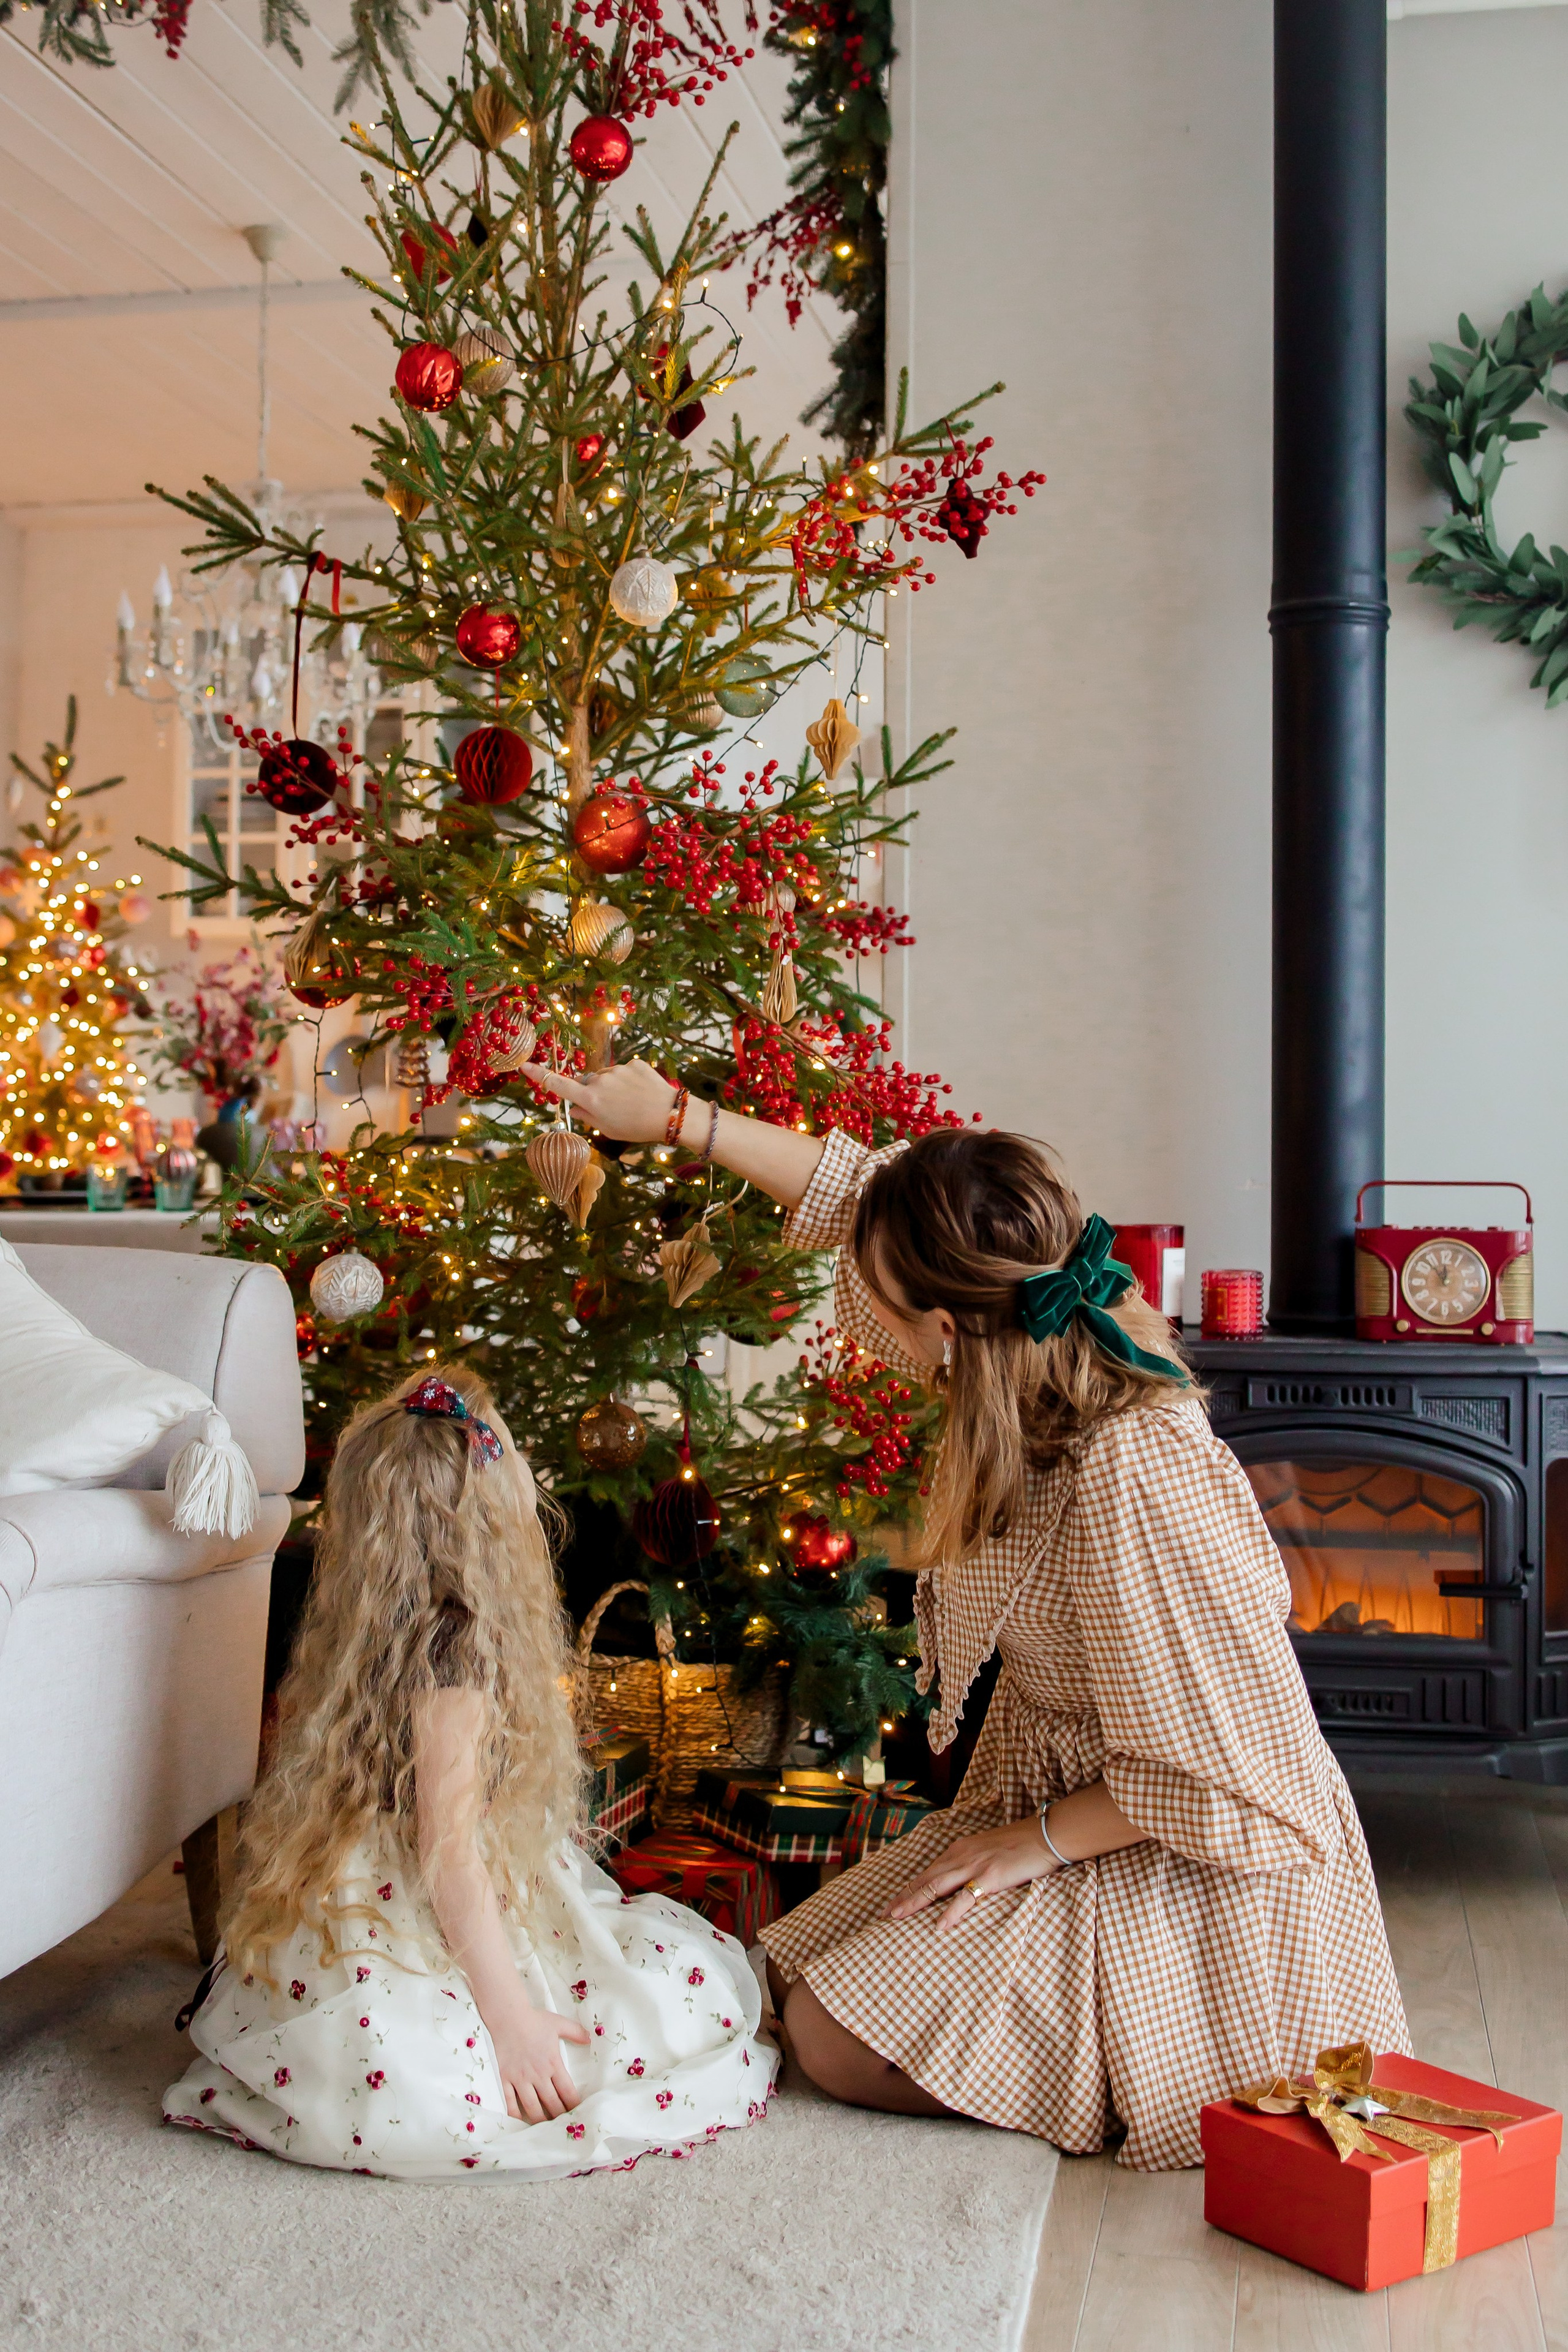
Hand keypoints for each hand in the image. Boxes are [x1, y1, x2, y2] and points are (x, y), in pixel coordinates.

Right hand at [486, 2001, 590, 2122]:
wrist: (508, 2017)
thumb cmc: (534, 2020)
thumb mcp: (558, 2023)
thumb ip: (576, 2032)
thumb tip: (590, 2039)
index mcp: (553, 2063)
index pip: (568, 2092)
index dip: (574, 2106)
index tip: (579, 2113)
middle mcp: (538, 2075)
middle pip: (552, 2104)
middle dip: (559, 2117)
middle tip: (563, 2126)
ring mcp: (520, 2079)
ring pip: (533, 2108)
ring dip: (541, 2121)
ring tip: (545, 2129)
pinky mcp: (505, 2080)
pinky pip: (510, 2103)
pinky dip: (515, 2116)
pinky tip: (521, 2123)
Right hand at [522, 1054, 684, 1145]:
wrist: (671, 1114)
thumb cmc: (637, 1128)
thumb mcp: (608, 1129)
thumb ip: (587, 1117)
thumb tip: (575, 1109)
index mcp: (590, 1099)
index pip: (558, 1085)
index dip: (540, 1076)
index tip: (524, 1066)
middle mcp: (600, 1080)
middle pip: (587, 1082)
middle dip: (592, 1091)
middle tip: (611, 1108)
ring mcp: (618, 1069)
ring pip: (607, 1076)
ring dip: (612, 1086)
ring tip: (631, 1102)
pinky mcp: (634, 1063)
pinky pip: (625, 1071)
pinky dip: (629, 1080)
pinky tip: (641, 1093)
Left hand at [883, 1817, 1057, 1930]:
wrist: (1044, 1836)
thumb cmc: (1019, 1845)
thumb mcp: (987, 1851)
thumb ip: (970, 1863)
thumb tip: (958, 1882)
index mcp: (959, 1849)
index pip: (927, 1872)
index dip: (908, 1888)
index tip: (892, 1903)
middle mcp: (961, 1856)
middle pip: (924, 1879)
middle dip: (903, 1898)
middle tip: (883, 1915)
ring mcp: (974, 1866)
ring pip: (936, 1886)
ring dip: (915, 1902)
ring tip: (897, 1917)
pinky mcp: (990, 1877)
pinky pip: (966, 1897)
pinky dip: (951, 1912)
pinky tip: (939, 1925)